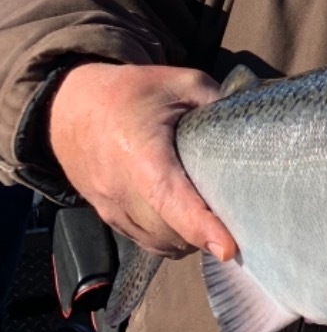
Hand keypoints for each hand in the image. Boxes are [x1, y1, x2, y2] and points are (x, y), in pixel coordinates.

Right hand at [49, 63, 235, 260]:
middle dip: (208, 232)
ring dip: (190, 239)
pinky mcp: (110, 217)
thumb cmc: (130, 93)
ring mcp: (112, 209)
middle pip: (171, 231)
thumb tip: (252, 123)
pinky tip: (191, 223)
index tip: (228, 248)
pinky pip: (146, 242)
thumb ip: (217, 102)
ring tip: (217, 219)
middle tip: (241, 218)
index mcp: (142, 155)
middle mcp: (122, 190)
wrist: (69, 108)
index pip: (171, 200)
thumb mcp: (181, 83)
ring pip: (160, 243)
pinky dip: (172, 240)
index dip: (201, 227)